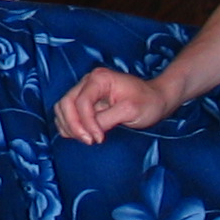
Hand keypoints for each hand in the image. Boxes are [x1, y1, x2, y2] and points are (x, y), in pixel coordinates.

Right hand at [54, 66, 175, 144]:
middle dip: (73, 125)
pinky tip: (82, 135)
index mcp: (99, 79)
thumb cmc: (148, 102)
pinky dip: (69, 125)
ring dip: (69, 126)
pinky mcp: (85, 100)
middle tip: (89, 141)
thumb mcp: (130, 111)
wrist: (156, 99)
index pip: (81, 102)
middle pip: (66, 103)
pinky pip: (68, 112)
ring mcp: (85, 90)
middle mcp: (88, 81)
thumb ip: (107, 120)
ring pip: (63, 108)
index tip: (98, 139)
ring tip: (85, 139)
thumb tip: (90, 132)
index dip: (87, 123)